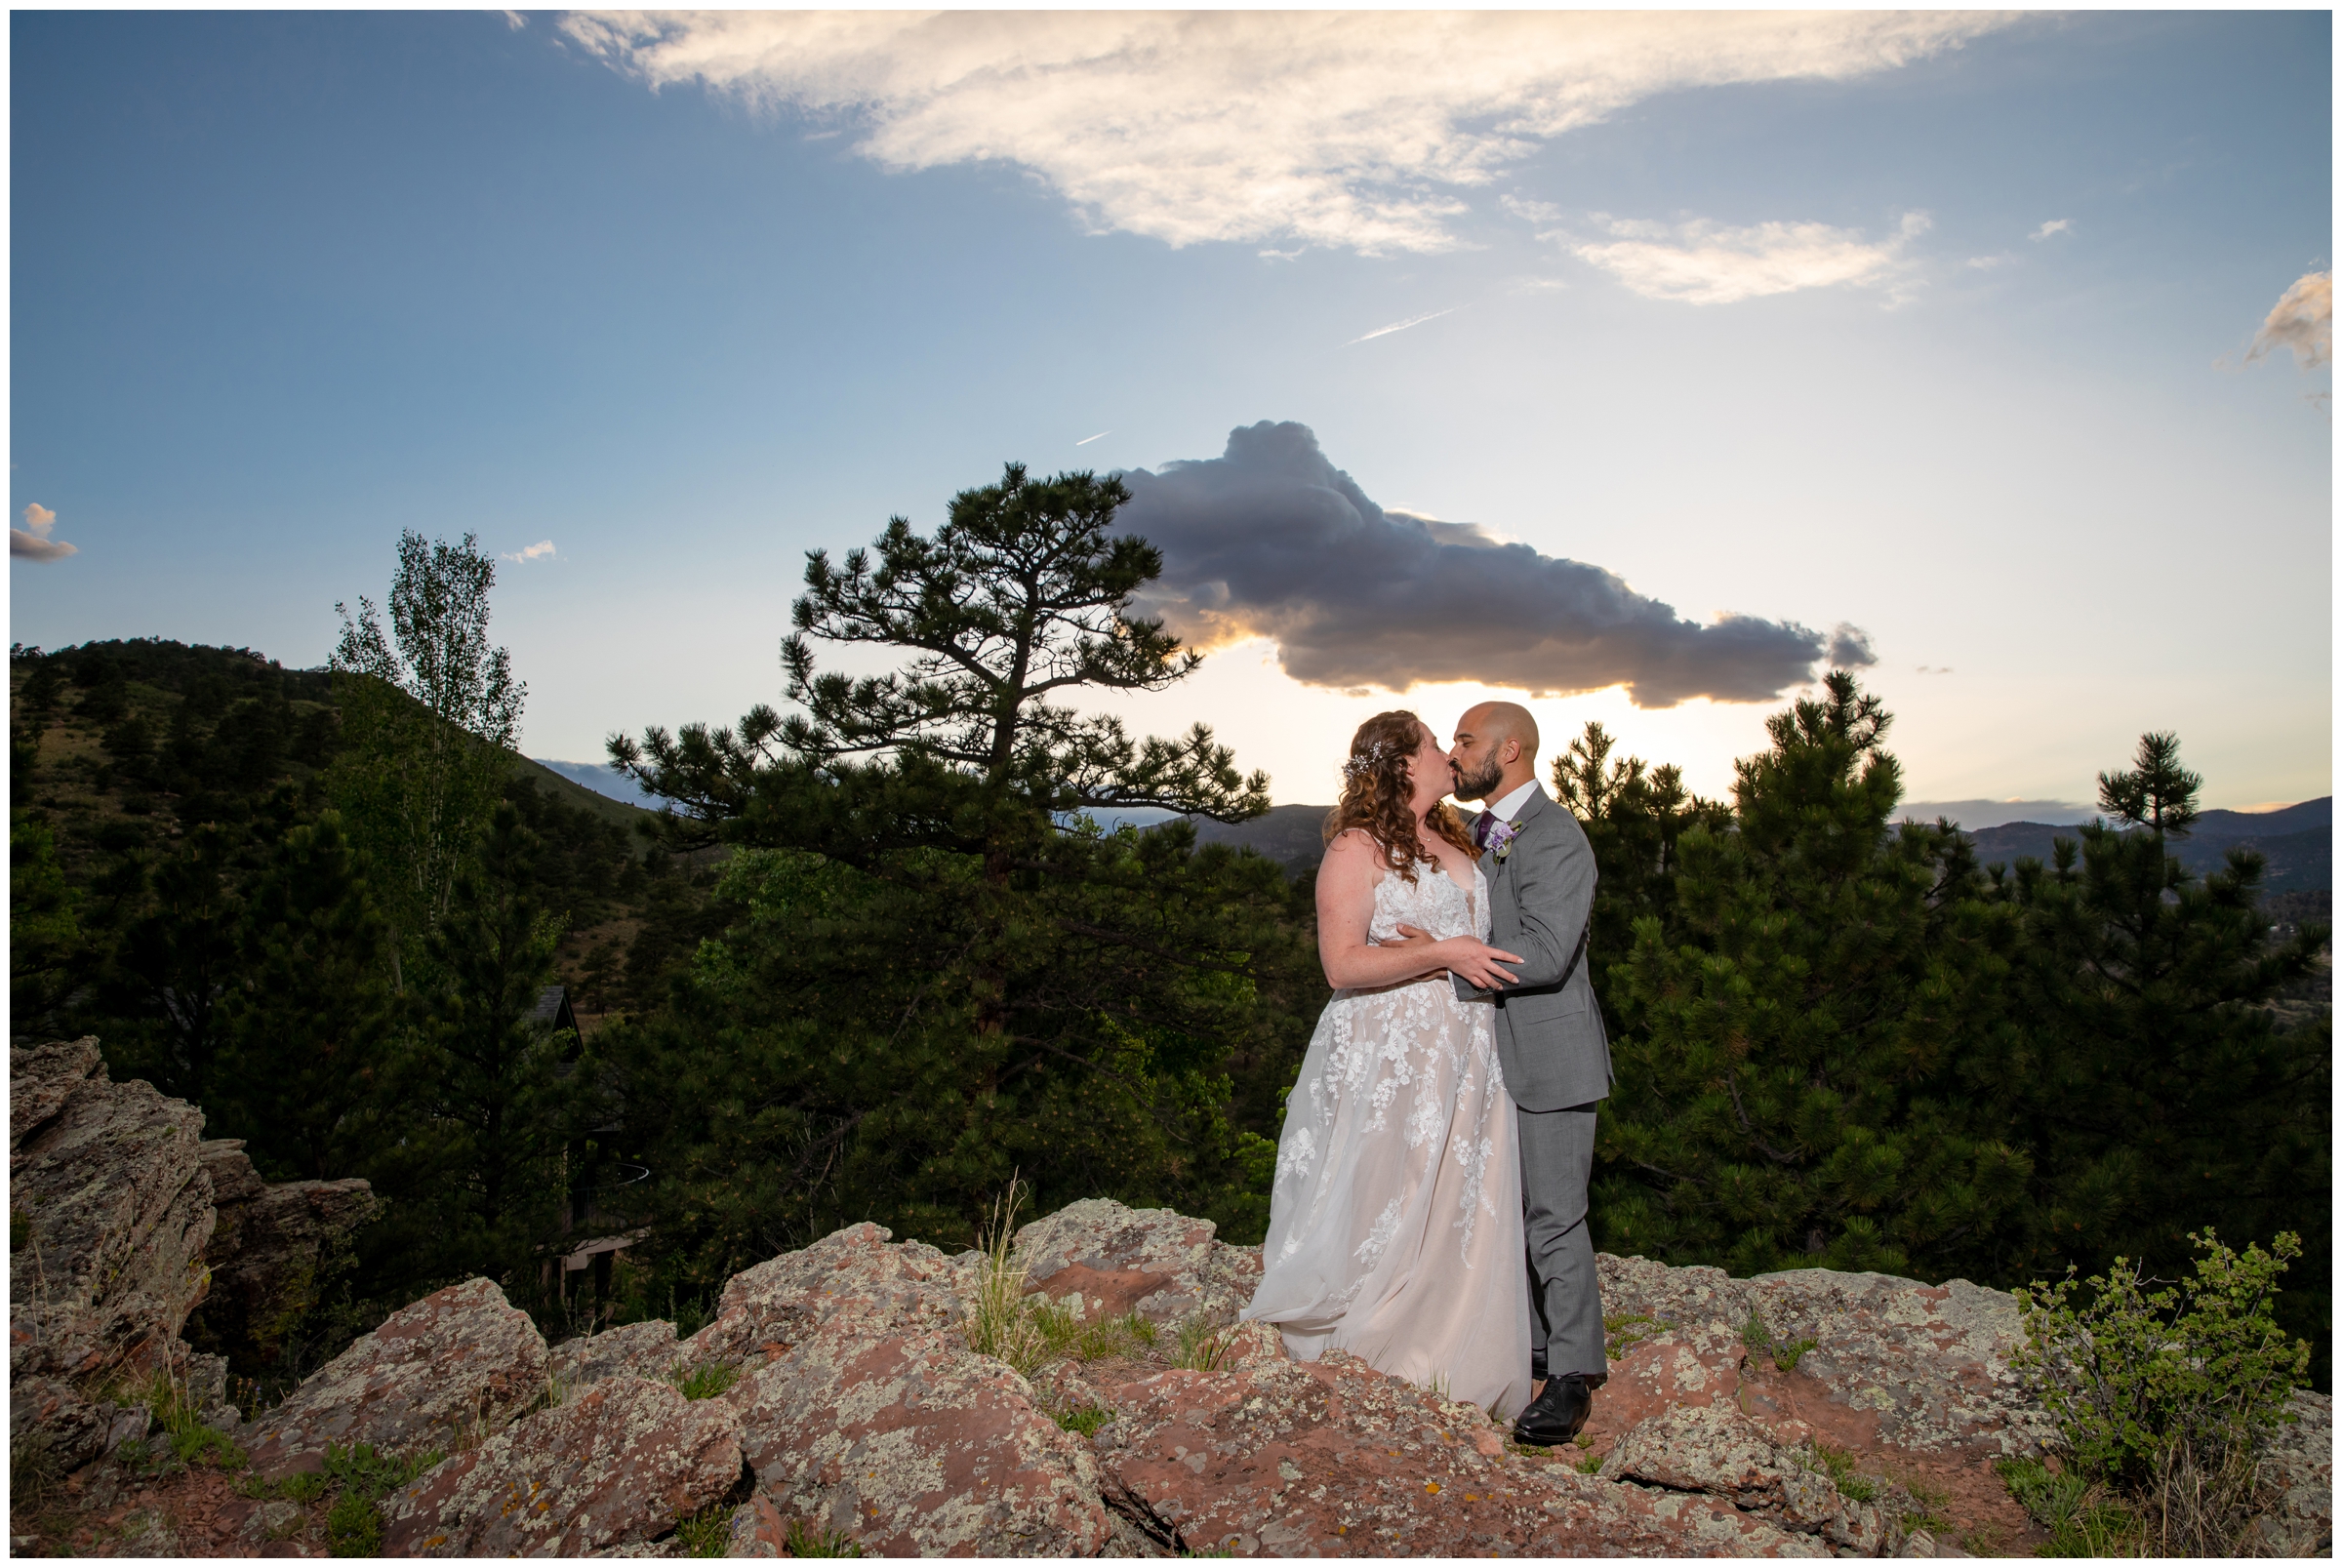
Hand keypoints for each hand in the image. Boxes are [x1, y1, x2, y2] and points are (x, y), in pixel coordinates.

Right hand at [1396, 924, 1520, 989]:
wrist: (1445, 953)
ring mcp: (1476, 970)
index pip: (1502, 954)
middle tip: (1517, 980)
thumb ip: (1479, 942)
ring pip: (1490, 980)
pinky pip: (1479, 984)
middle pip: (1499, 971)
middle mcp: (1482, 962)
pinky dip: (1484, 986)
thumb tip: (1482, 945)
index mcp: (1484, 951)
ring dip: (1497, 985)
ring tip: (1502, 987)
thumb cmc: (1457, 943)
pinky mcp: (1469, 976)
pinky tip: (1487, 987)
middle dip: (1509, 976)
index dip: (1512, 958)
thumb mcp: (1470, 938)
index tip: (1521, 961)